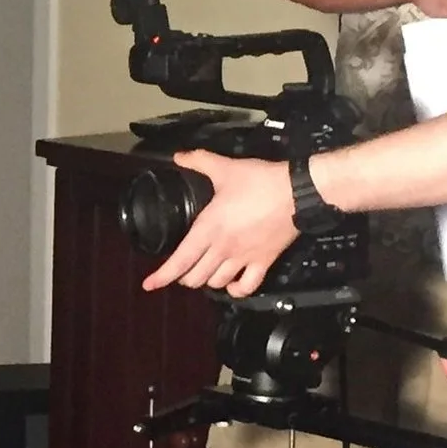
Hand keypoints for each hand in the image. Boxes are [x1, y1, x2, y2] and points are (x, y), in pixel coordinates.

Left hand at [140, 151, 297, 295]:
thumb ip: (199, 161)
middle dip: (184, 277)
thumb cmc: (260, 181)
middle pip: (195, 277)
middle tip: (181, 270)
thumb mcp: (225, 168)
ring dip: (207, 281)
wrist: (296, 192)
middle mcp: (223, 248)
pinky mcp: (264, 262)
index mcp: (209, 228)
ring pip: (216, 283)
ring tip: (204, 272)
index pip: (180, 260)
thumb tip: (179, 157)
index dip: (162, 275)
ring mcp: (244, 258)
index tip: (149, 284)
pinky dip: (236, 290)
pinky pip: (247, 287)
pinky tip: (231, 285)